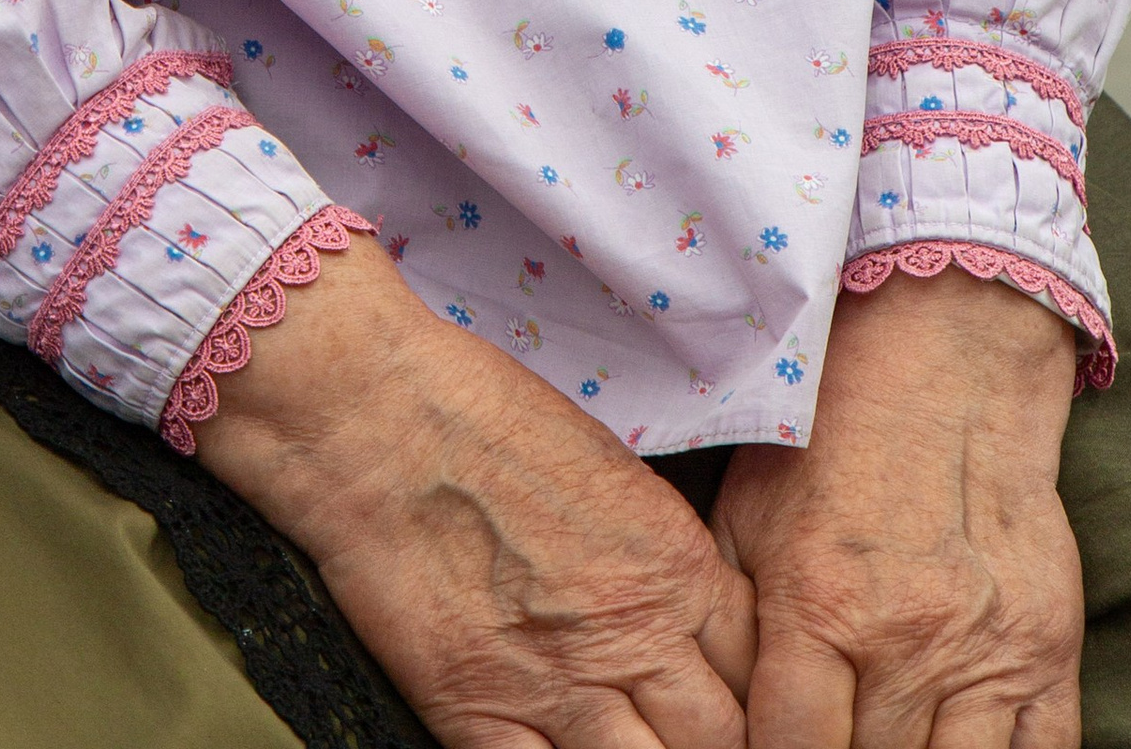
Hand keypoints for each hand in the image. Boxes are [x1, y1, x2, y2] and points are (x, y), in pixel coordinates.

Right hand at [193, 232, 753, 744]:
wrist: (371, 415)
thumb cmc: (479, 415)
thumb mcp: (608, 469)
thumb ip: (658, 557)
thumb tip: (683, 616)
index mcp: (675, 564)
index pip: (759, 671)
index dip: (751, 697)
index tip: (726, 700)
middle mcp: (632, 635)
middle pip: (718, 741)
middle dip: (708, 743)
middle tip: (680, 728)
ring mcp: (557, 687)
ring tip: (625, 743)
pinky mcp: (477, 715)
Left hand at [712, 267, 1081, 747]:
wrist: (945, 369)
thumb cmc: (832, 444)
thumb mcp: (747, 516)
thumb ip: (731, 623)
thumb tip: (719, 708)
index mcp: (819, 603)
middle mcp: (906, 638)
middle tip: (831, 731)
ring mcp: (986, 652)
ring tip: (887, 734)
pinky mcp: (1048, 652)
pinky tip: (955, 747)